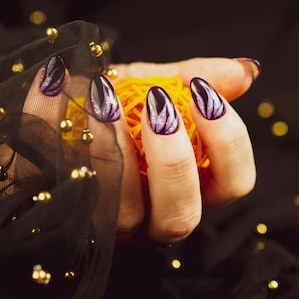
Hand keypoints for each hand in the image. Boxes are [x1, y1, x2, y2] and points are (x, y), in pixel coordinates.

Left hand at [0, 56, 257, 244]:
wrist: (55, 112)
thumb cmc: (116, 105)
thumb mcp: (157, 85)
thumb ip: (197, 78)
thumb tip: (246, 71)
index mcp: (189, 186)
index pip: (233, 184)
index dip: (228, 143)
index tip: (203, 94)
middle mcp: (154, 217)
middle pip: (182, 217)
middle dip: (173, 161)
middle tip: (156, 107)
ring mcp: (108, 226)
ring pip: (122, 212)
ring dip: (113, 147)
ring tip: (101, 94)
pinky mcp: (60, 214)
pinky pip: (61, 184)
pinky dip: (53, 126)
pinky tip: (54, 84)